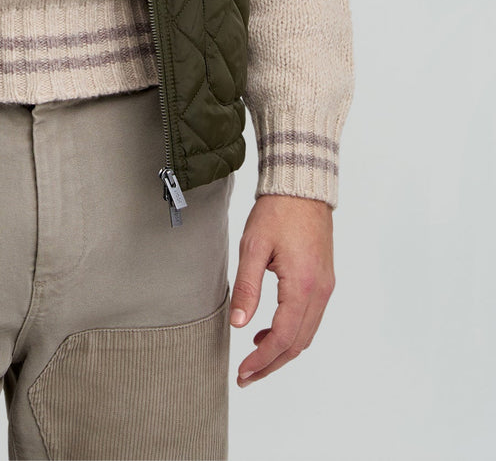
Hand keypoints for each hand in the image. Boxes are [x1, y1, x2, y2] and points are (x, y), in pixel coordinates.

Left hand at [230, 193, 334, 386]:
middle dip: (271, 363)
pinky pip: (309, 318)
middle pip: (298, 344)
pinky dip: (291, 332)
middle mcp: (319, 292)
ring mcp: (324, 287)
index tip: (243, 372)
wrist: (302, 187)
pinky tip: (268, 330)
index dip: (262, 359)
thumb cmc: (277, 212)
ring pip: (306, 334)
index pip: (283, 337)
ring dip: (281, 350)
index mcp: (302, 286)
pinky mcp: (323, 280)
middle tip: (246, 376)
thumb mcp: (253, 247)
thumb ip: (246, 287)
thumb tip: (238, 323)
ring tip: (253, 358)